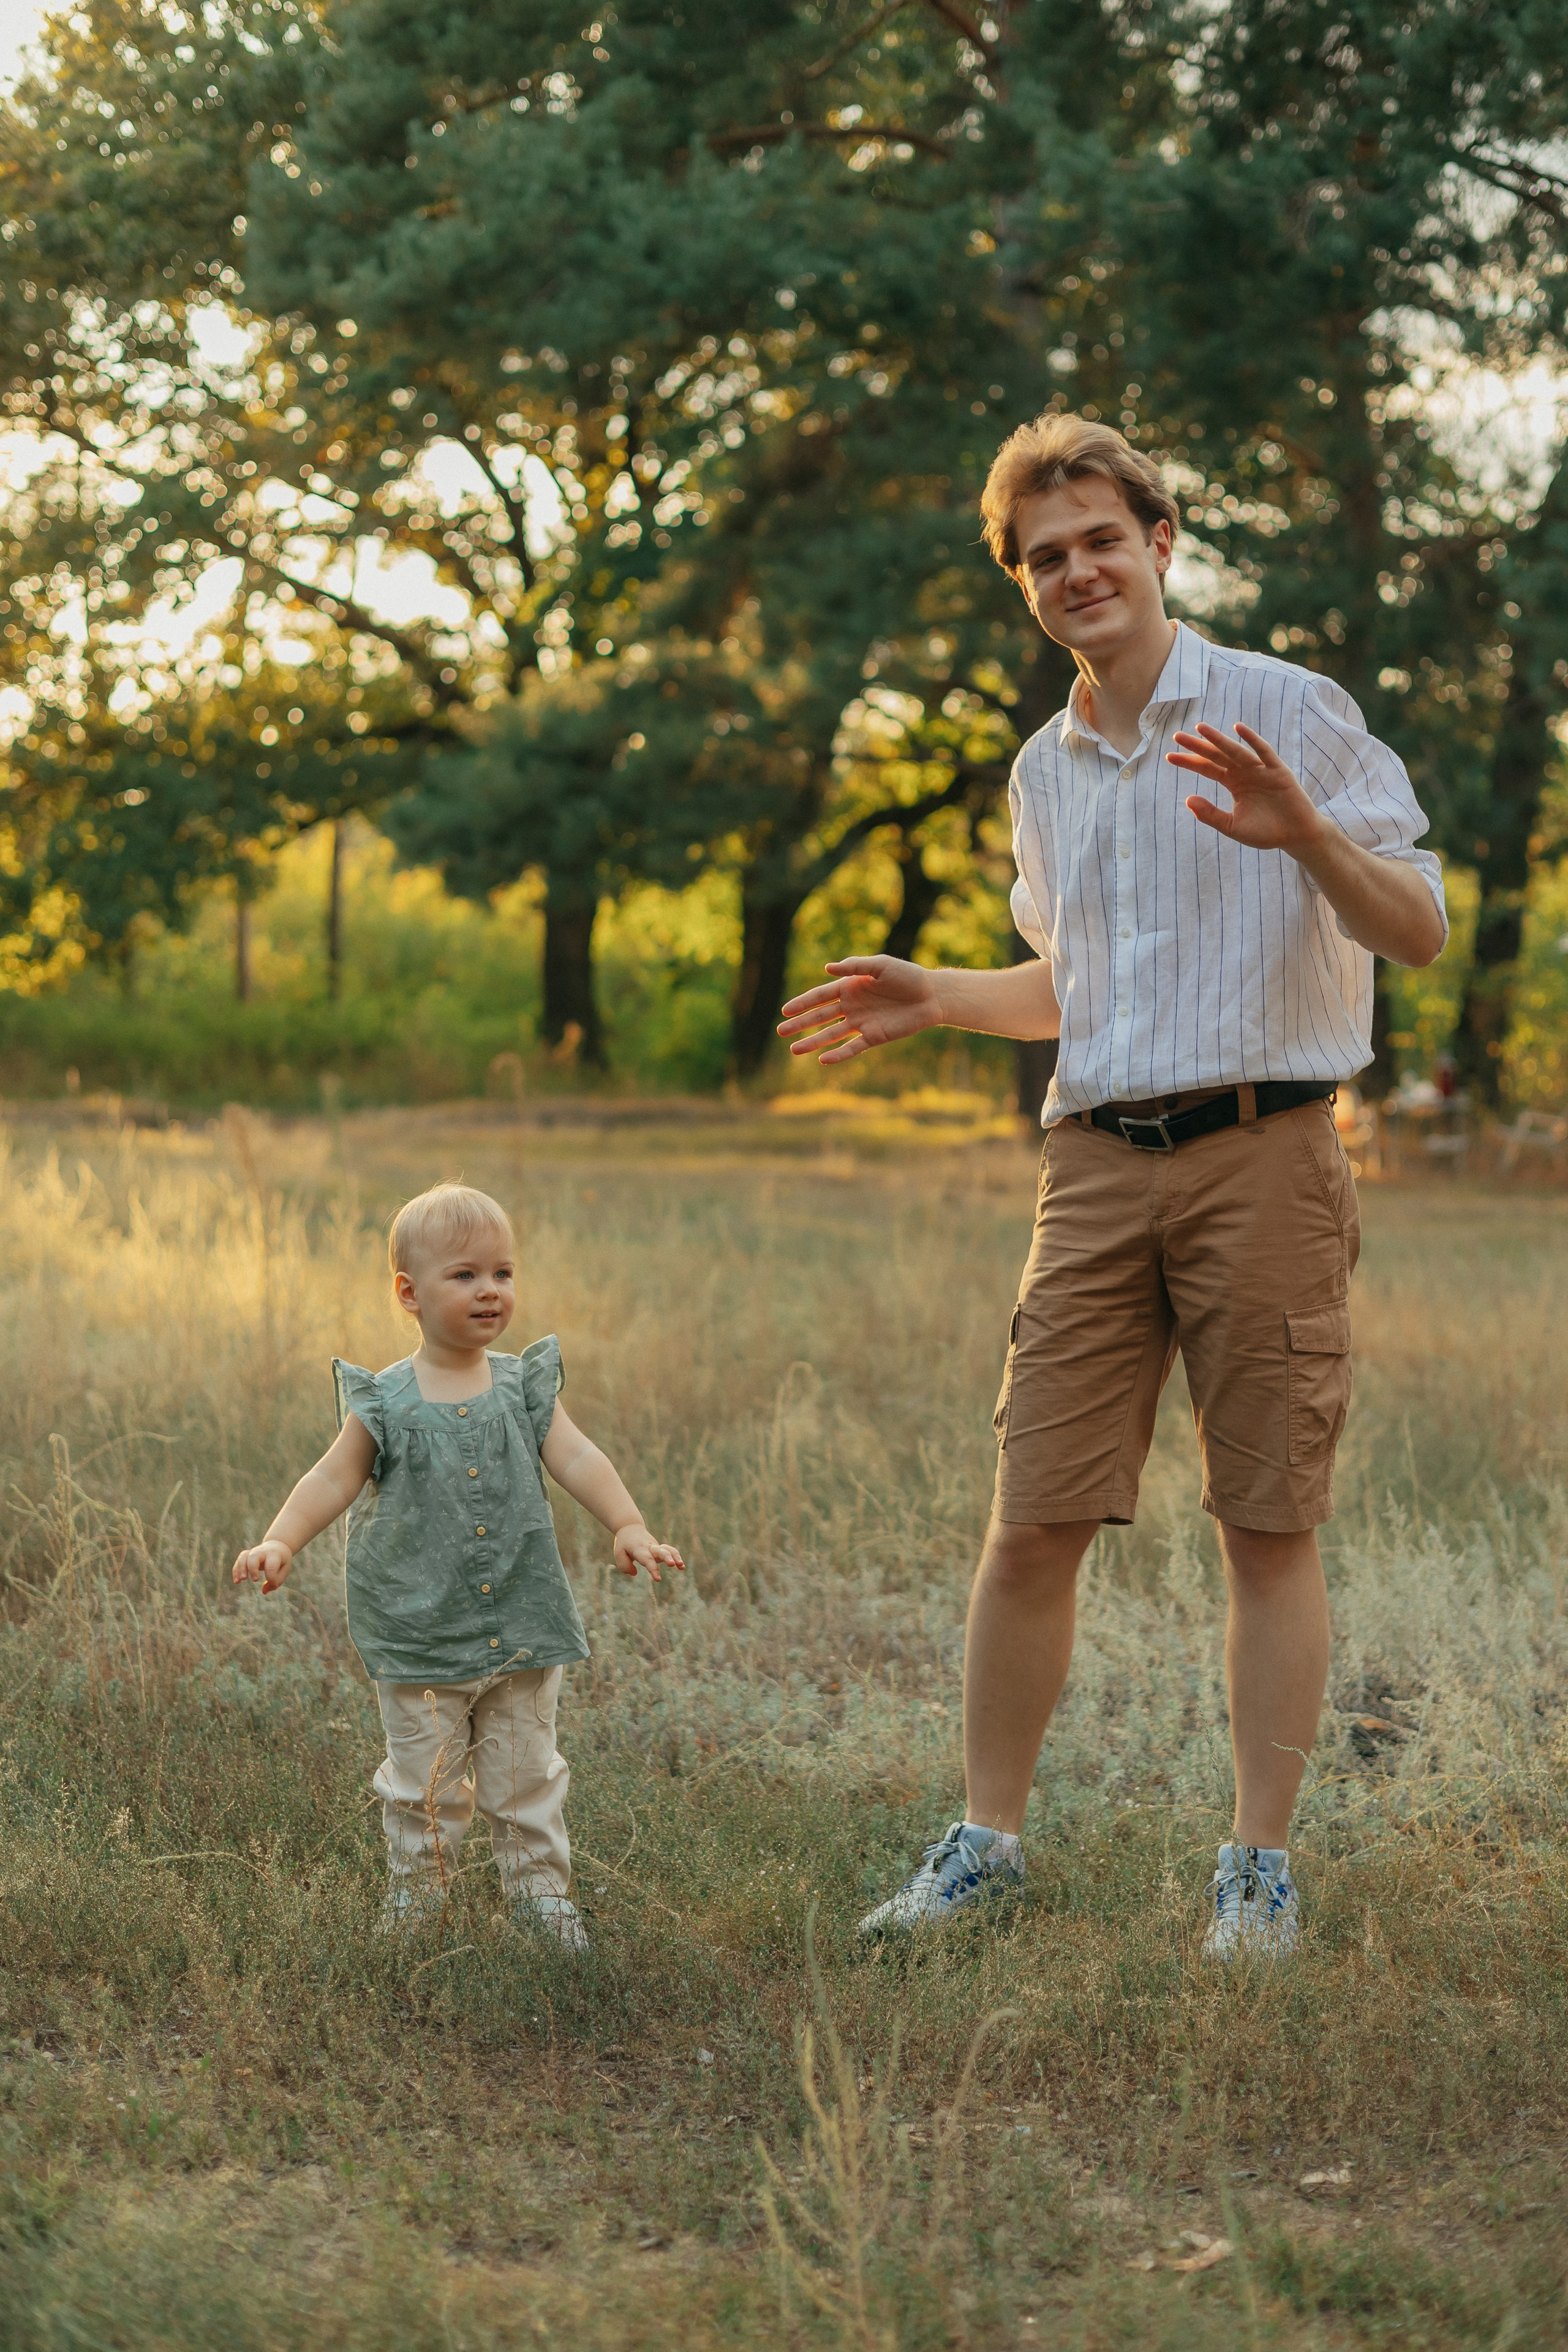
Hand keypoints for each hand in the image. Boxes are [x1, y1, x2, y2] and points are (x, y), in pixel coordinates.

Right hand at [232, 1539, 293, 1594]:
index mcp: (275, 1554)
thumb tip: (264, 1591)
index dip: (271, 1578)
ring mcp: (253, 1552)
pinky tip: (237, 1582)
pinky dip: (236, 1570)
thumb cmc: (281, 1561)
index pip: (271, 1566)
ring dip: (241, 1568)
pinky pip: (239, 1560)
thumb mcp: (285, 1569)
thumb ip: (277, 1581)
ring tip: (242, 1579)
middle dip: (252, 1568)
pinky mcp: (247, 1555)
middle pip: (254, 1556)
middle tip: (255, 1580)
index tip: (272, 1584)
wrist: (277, 1546)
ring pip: (244, 1556)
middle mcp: (263, 1551)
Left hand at [613, 1524, 684, 1582]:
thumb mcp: (619, 1553)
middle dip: (667, 1557)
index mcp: (639, 1549)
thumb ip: (624, 1566)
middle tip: (672, 1564)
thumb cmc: (624, 1543)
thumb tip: (634, 1573)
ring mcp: (655, 1547)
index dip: (653, 1569)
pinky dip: (676, 1556)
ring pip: (668, 1549)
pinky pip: (670, 1550)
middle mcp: (649, 1547)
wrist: (630, 1528)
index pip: (647, 1559)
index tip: (659, 1579)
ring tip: (682, 1566)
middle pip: (660, 1551)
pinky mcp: (660, 1549)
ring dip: (675, 1556)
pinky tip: (681, 1566)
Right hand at [776, 956, 941, 1064]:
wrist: (931, 996)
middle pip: (820, 1017)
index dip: (802, 1003)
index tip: (784, 1011)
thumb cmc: (907, 976)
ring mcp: (861, 1023)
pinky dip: (839, 1054)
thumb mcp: (881, 965)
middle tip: (781, 1032)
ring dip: (813, 1042)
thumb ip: (855, 966)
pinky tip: (823, 1060)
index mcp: (850, 987)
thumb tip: (827, 968)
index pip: (820, 996)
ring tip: (793, 1050)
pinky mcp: (874, 1037)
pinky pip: (852, 1048)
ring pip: (831, 1035)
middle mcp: (852, 1006)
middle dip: (800, 1024)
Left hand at [1167, 723, 1326, 856]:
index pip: (1207, 768)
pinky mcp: (1278, 771)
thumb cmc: (1265, 832)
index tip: (1169, 756)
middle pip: (1217, 755)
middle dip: (1198, 746)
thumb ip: (1210, 815)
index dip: (1189, 762)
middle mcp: (1245, 772)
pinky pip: (1263, 752)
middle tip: (1177, 737)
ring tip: (1200, 729)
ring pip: (1236, 751)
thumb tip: (1186, 800)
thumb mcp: (1232, 826)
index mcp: (1234, 783)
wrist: (1295, 836)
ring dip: (1218, 739)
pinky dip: (1252, 740)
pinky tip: (1238, 729)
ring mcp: (1261, 769)